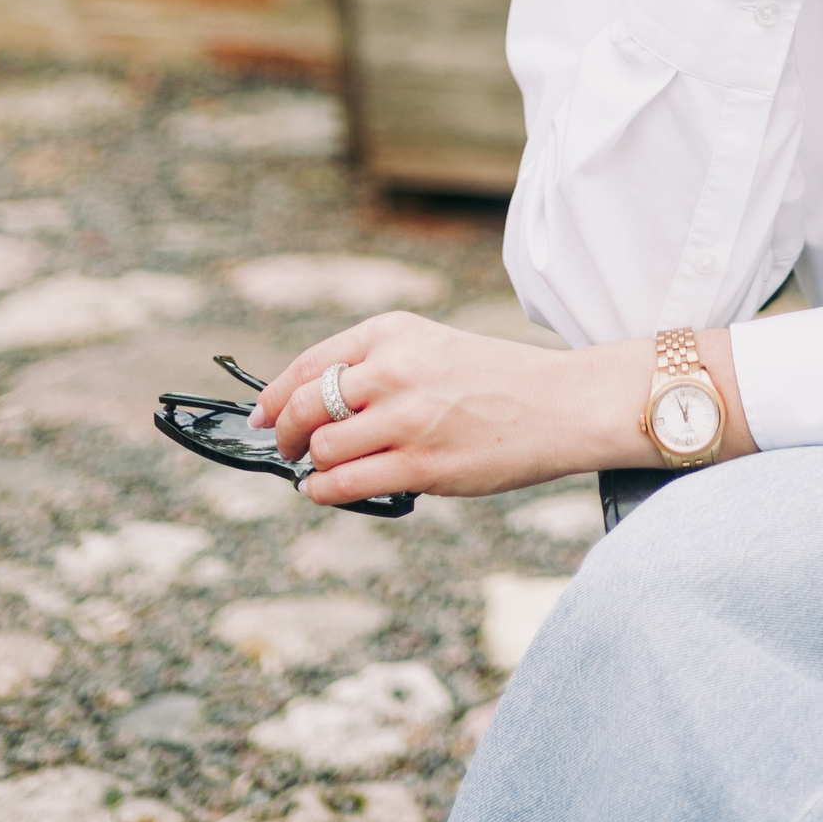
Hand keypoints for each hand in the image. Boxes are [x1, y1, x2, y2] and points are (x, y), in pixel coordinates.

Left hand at [252, 311, 751, 502]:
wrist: (561, 405)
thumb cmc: (497, 380)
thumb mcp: (432, 348)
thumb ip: (377, 367)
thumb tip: (311, 407)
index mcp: (395, 331)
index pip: (310, 363)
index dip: (275, 394)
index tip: (261, 414)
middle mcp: (394, 369)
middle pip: (304, 404)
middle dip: (283, 432)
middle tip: (285, 448)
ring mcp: (405, 418)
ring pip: (321, 446)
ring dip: (310, 463)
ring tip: (317, 470)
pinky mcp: (420, 465)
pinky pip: (344, 483)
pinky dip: (323, 490)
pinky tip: (325, 490)